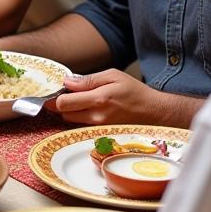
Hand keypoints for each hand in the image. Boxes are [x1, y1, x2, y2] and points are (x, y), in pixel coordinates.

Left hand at [45, 69, 161, 124]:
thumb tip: (67, 82)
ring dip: (71, 112)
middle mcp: (97, 117)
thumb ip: (88, 80)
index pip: (63, 103)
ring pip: (72, 122)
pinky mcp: (102, 135)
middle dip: (62, 104)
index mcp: (99, 99)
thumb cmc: (135, 92)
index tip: (57, 90)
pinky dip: (80, 119)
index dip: (56, 96)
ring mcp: (99, 129)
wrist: (154, 113)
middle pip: (64, 114)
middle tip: (69, 94)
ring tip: (82, 101)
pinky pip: (82, 127)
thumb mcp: (113, 76)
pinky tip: (90, 111)